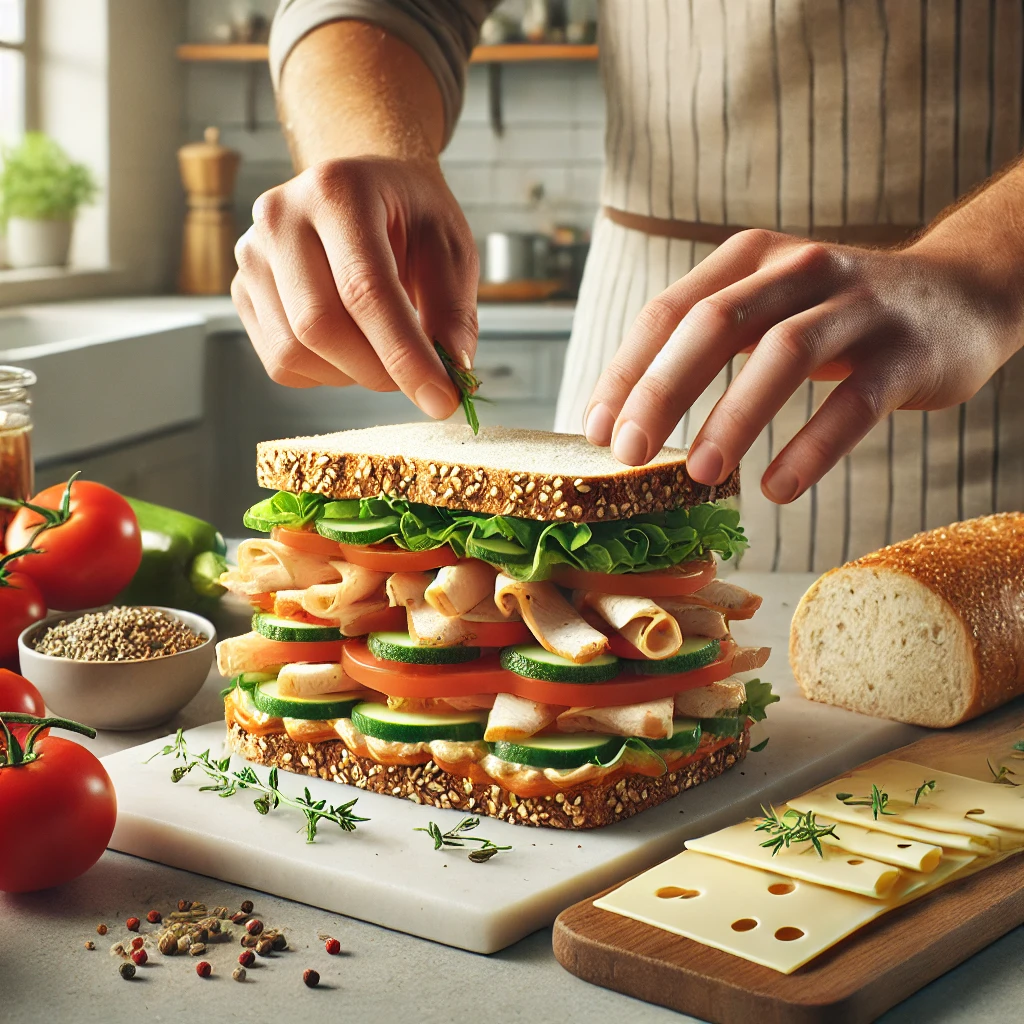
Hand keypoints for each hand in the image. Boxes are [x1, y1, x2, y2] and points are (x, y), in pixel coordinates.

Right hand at [231, 156, 477, 418]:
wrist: (366, 190)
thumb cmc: (410, 217)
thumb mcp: (451, 249)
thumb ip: (453, 311)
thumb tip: (452, 375)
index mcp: (338, 190)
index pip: (365, 290)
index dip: (405, 355)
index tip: (441, 400)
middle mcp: (280, 216)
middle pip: (320, 326)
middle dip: (379, 370)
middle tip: (420, 377)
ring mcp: (252, 255)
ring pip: (295, 352)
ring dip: (353, 373)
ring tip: (384, 347)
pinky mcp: (242, 292)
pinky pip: (282, 363)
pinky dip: (326, 373)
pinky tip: (352, 345)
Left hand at [583, 227, 1017, 501]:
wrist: (959, 294)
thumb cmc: (837, 317)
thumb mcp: (766, 309)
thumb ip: (704, 345)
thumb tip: (623, 414)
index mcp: (750, 259)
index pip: (670, 311)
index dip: (627, 371)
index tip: (595, 429)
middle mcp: (798, 269)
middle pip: (714, 324)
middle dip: (662, 390)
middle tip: (629, 453)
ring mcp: (856, 305)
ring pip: (783, 355)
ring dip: (734, 416)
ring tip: (701, 473)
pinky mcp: (904, 350)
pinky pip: (854, 401)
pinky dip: (813, 446)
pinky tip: (778, 487)